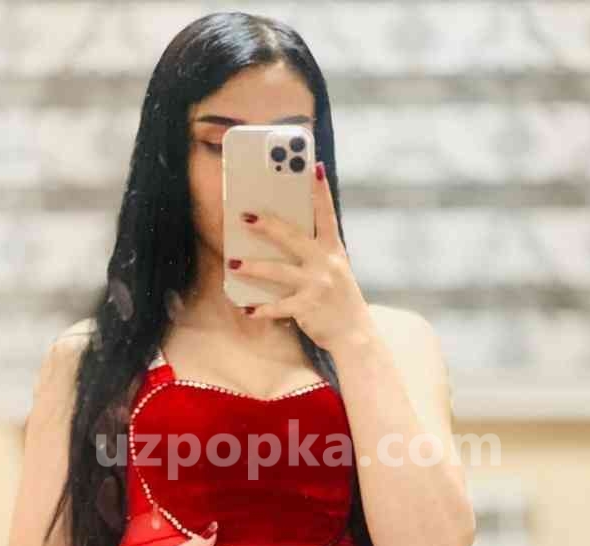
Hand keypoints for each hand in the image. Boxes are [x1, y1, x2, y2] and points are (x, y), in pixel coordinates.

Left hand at [227, 161, 375, 353]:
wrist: (356, 335)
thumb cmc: (340, 300)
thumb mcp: (335, 271)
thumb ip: (316, 254)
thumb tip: (282, 238)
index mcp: (334, 250)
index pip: (327, 214)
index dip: (320, 191)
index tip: (313, 166)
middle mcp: (326, 264)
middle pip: (293, 237)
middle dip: (268, 225)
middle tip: (245, 216)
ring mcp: (317, 285)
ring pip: (278, 271)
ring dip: (253, 266)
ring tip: (233, 262)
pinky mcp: (307, 307)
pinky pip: (278, 306)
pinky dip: (261, 309)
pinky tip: (246, 308)